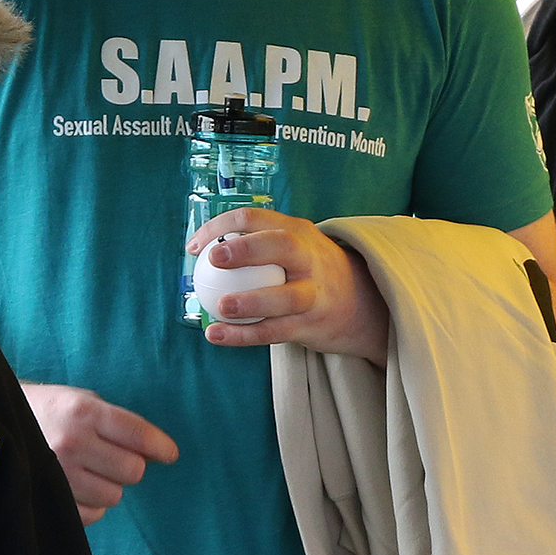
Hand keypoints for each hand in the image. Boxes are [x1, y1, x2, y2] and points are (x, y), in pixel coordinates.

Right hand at [24, 383, 177, 526]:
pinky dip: (92, 504)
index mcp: (83, 412)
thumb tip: (153, 452)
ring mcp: (59, 474)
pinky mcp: (50, 499)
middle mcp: (72, 442)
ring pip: (115, 495)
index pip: (140, 436)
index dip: (162, 448)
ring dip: (110, 485)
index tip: (169, 454)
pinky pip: (94, 514)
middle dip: (130, 466)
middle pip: (133, 471)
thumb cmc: (48, 411)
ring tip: (89, 471)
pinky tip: (78, 487)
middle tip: (114, 458)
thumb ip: (114, 422)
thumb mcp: (79, 401)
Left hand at [189, 207, 390, 361]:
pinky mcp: (311, 324)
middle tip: (214, 259)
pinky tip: (216, 335)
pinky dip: (244, 335)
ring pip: (285, 297)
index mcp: (297, 232)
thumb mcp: (293, 246)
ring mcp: (314, 293)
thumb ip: (257, 243)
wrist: (360, 304)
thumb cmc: (308, 272)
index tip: (195, 246)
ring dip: (251, 301)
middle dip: (247, 249)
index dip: (220, 227)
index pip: (255, 218)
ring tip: (221, 307)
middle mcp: (309, 258)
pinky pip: (275, 332)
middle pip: (281, 246)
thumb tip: (200, 249)